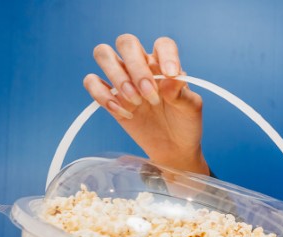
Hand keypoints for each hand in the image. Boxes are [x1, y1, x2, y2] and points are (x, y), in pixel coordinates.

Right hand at [83, 34, 208, 173]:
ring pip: (103, 54)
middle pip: (126, 42)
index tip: (171, 75)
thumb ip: (182, 93)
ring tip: (136, 102)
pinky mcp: (109, 96)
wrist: (173, 148)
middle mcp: (141, 66)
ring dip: (117, 76)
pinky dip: (103, 95)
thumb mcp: (191, 109)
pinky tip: (124, 112)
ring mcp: (123, 79)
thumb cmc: (184, 123)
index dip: (166, 55)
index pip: (162, 45)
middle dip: (136, 67)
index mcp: (164, 63)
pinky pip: (91, 82)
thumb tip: (170, 78)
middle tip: (150, 95)